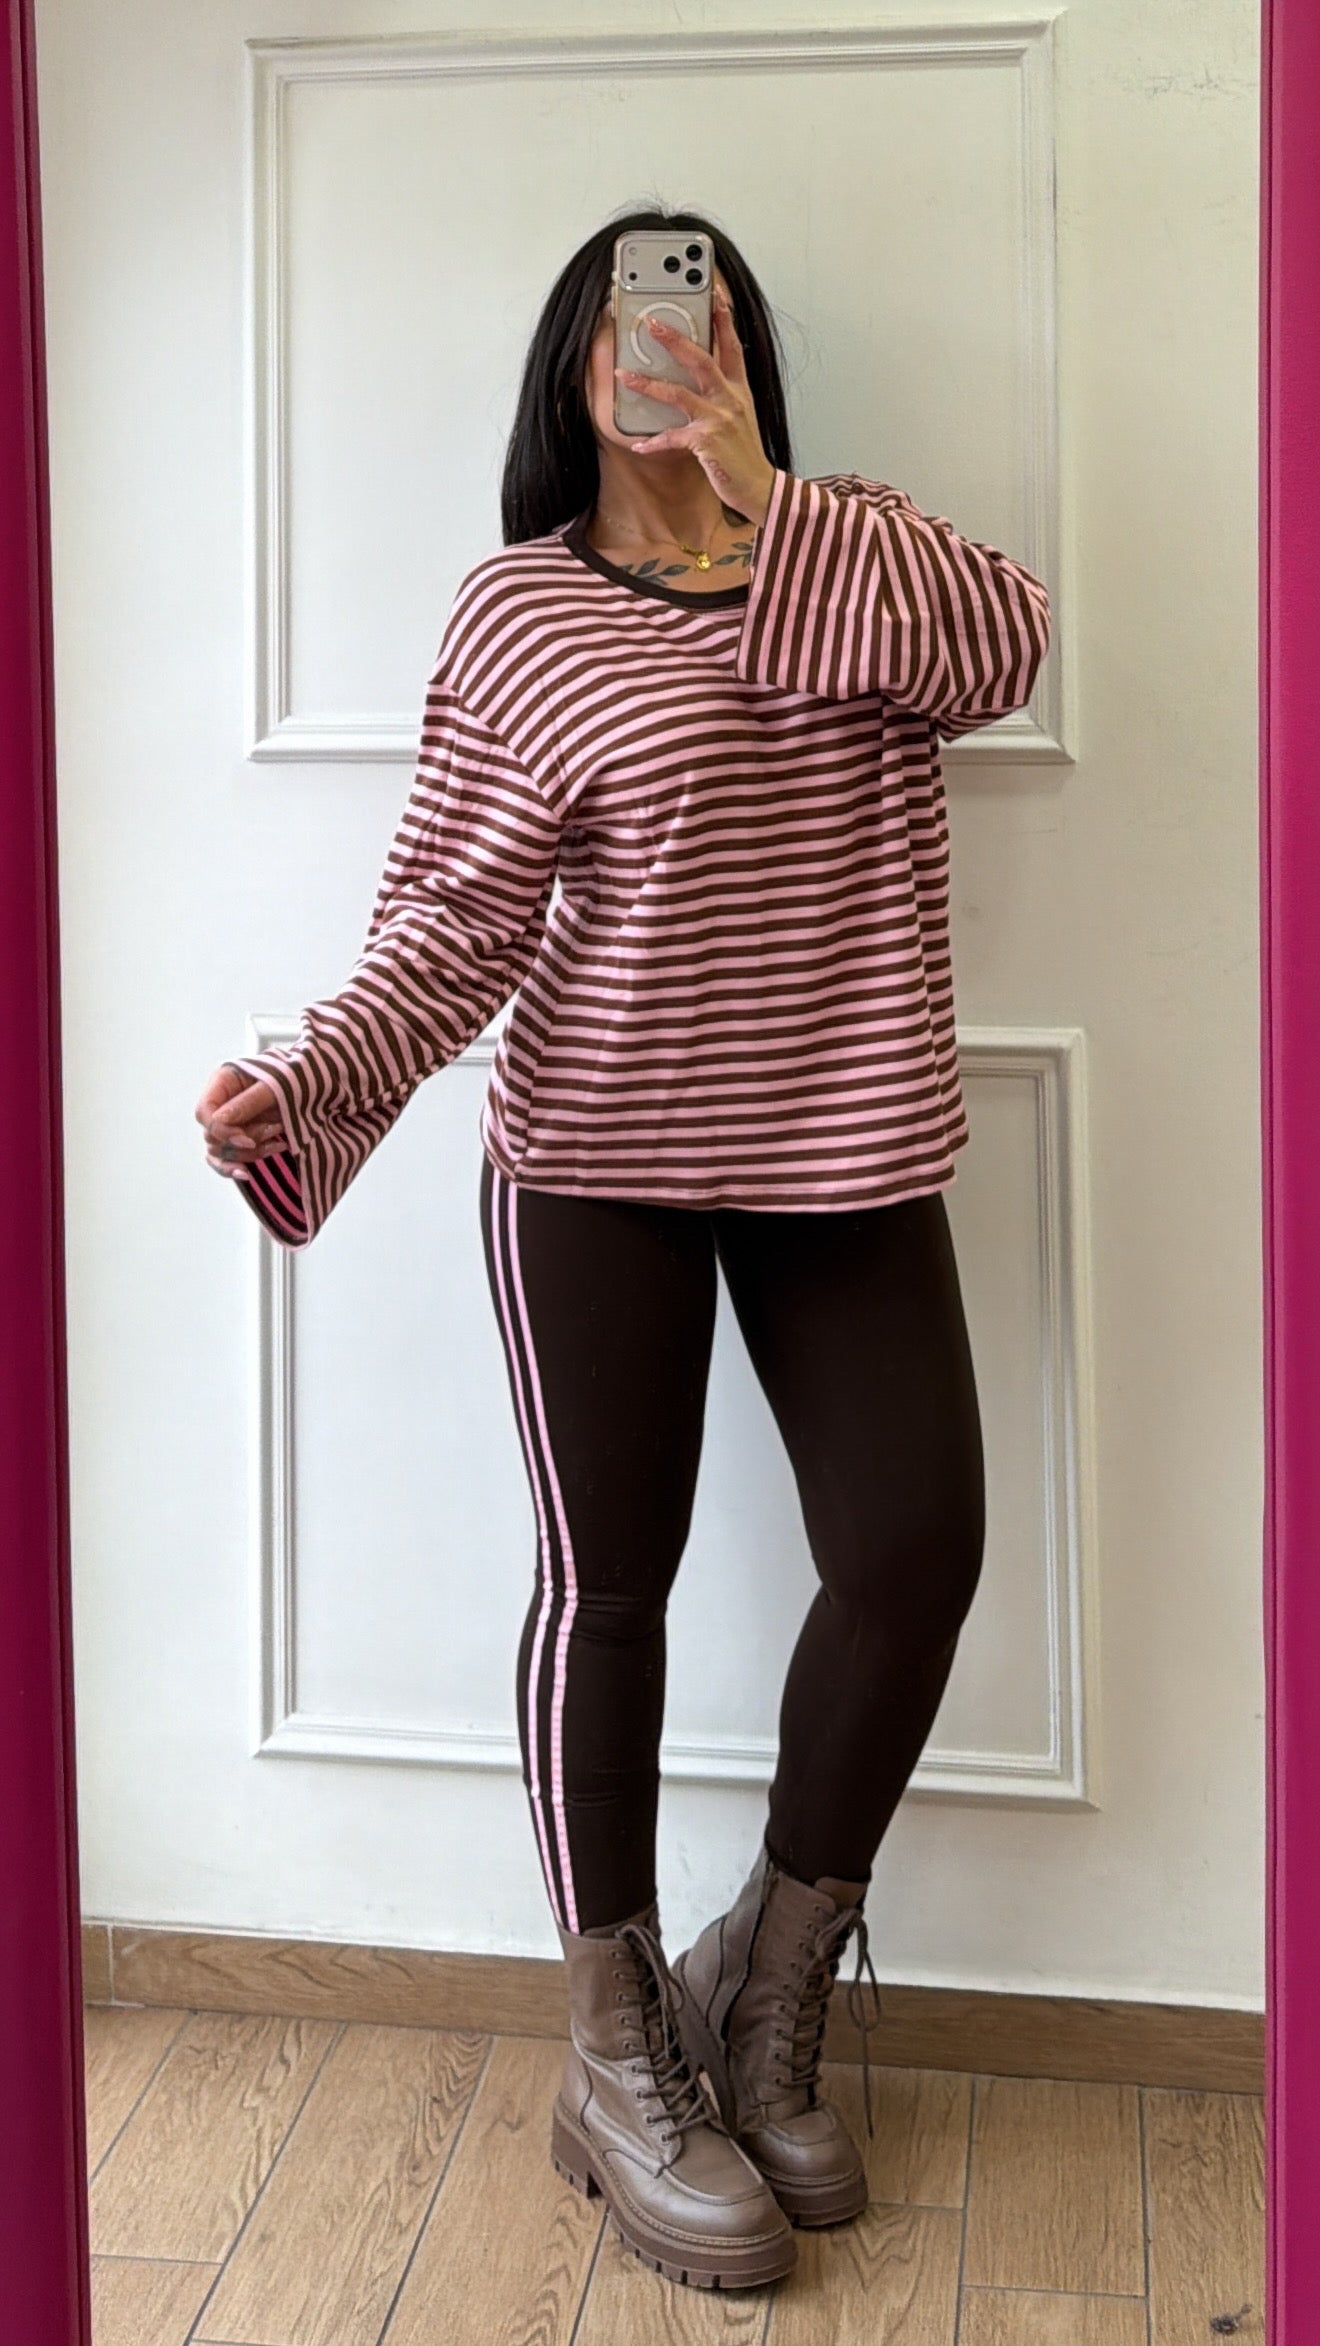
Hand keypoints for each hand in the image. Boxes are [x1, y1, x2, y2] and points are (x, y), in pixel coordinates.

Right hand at [196, 1062, 284, 1173]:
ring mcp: (228, 1122)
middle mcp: (220, 1103)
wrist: (312, 1082)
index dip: (222, 1132)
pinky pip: (226, 1160)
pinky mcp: (238, 1139)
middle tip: (277, 1129)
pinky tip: (247, 1175)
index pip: (205, 1112)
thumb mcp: (275, 1084)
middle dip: (246, 1140)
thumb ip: (249, 1101)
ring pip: (222, 1151)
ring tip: (281, 1142)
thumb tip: (220, 1121)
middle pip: (213, 1136)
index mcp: (223, 1081)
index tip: (248, 1142)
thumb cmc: (294, 1076)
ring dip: (252, 1152)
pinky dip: (236, 1168)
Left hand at [616, 285, 777, 526]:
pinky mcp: (706, 442)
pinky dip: (654, 442)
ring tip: (624, 376)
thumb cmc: (745, 455)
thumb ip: (726, 395)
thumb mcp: (742, 417)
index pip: (732, 347)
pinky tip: (639, 444)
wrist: (760, 487)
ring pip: (679, 393)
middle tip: (652, 323)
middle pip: (701, 359)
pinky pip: (673, 438)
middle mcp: (730, 400)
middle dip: (675, 339)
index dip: (724, 320)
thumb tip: (708, 377)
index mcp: (739, 390)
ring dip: (648, 384)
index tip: (715, 295)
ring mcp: (718, 420)